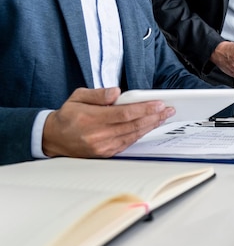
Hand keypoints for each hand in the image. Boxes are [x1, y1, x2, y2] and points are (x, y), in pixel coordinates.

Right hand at [42, 87, 174, 157]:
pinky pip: (129, 142)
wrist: (54, 138)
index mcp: (91, 119)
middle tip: (168, 109)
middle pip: (133, 125)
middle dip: (154, 116)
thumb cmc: (68, 115)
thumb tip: (116, 92)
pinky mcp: (107, 153)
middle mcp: (99, 135)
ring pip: (134, 135)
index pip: (125, 114)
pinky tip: (150, 126)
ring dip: (151, 125)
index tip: (159, 103)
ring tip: (163, 116)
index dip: (145, 109)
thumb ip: (98, 94)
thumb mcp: (78, 97)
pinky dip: (141, 134)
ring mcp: (104, 146)